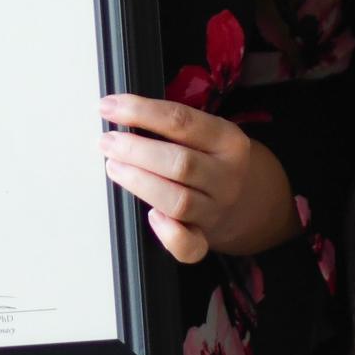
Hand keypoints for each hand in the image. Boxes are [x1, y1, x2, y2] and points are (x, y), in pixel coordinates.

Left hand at [98, 92, 290, 263]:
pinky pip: (190, 246)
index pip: (182, 121)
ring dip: (140, 182)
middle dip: (136, 150)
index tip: (108, 107)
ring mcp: (216, 210)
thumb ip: (172, 125)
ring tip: (113, 166)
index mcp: (228, 141)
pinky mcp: (206, 238)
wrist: (247, 199)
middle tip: (107, 142)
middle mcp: (226, 176)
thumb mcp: (205, 133)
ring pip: (179, 201)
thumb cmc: (209, 158)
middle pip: (180, 163)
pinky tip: (152, 216)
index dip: (140, 112)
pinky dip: (168, 234)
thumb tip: (119, 114)